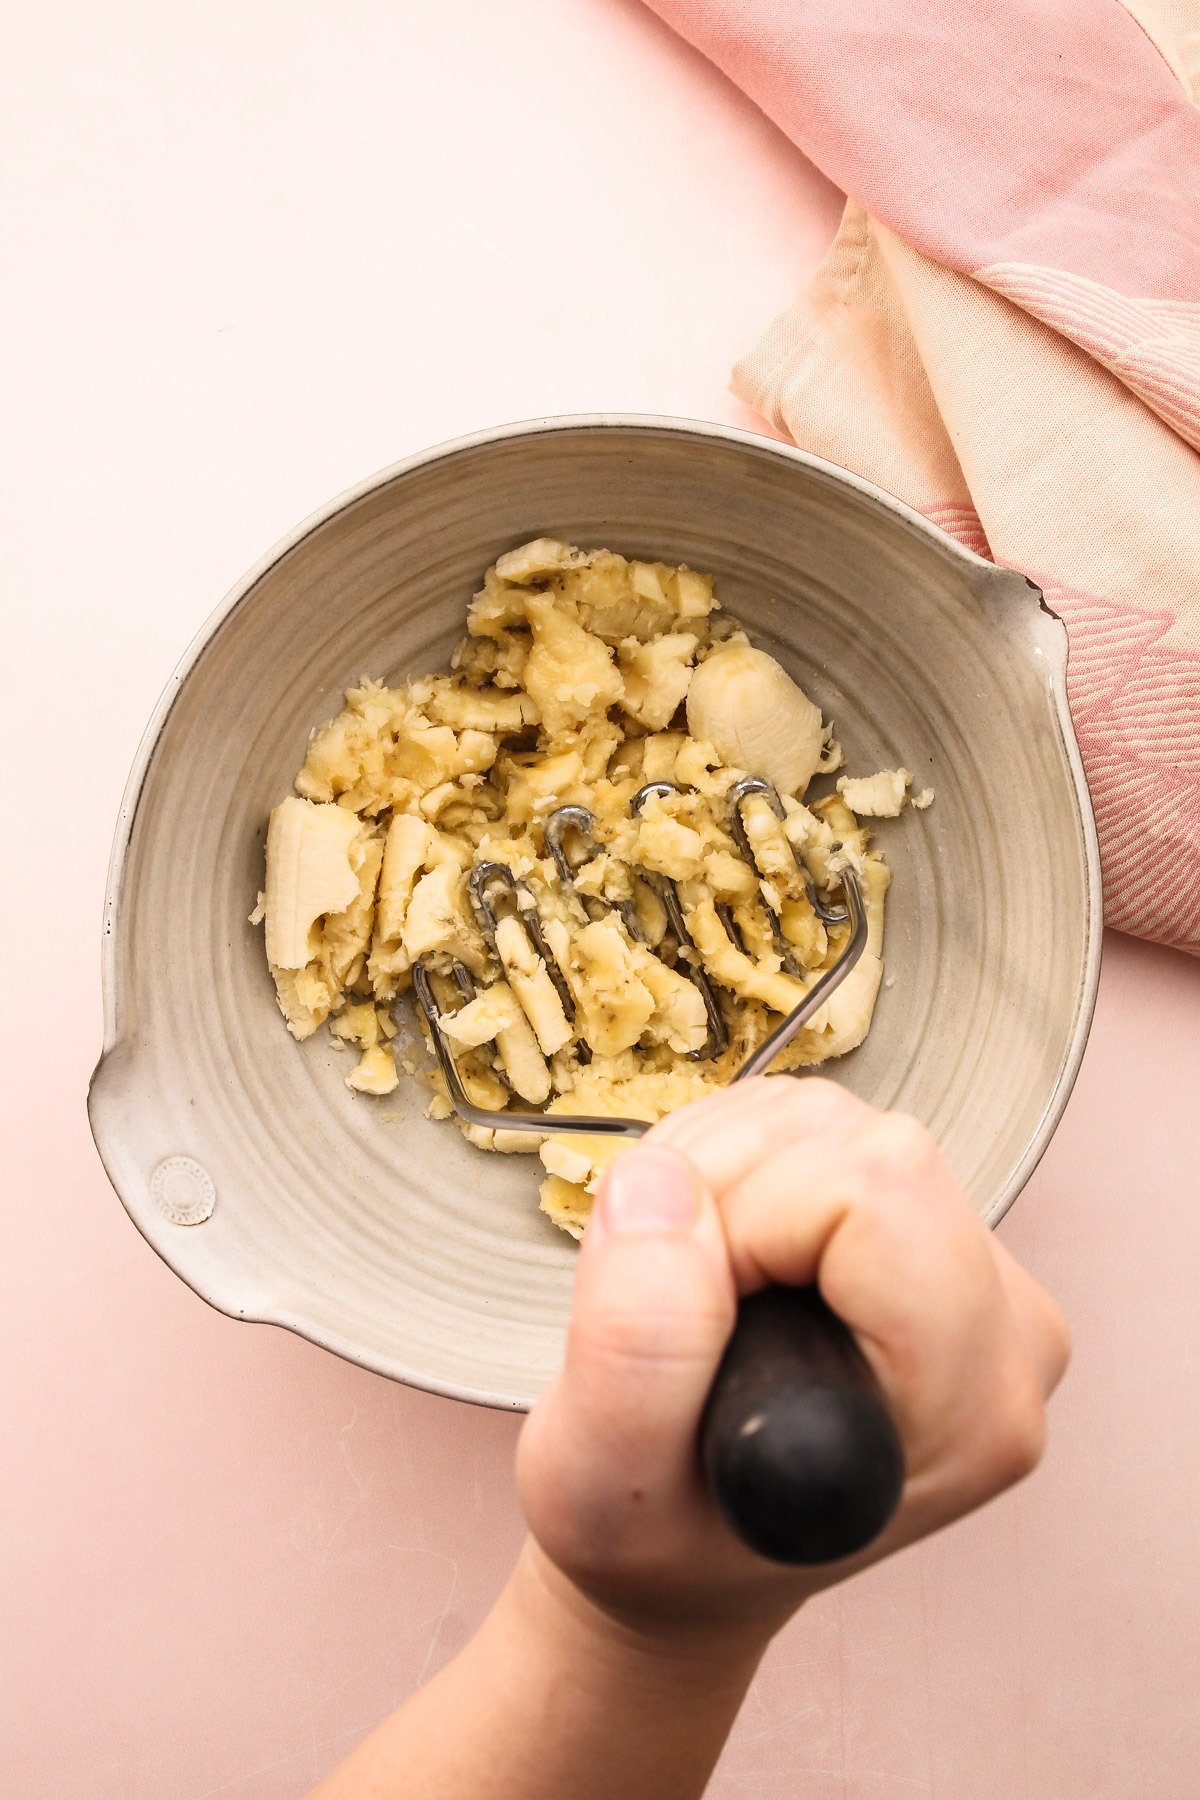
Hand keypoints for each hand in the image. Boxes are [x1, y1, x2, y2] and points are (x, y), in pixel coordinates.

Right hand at [517, 1075, 1068, 1651]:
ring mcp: (979, 1275)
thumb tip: (661, 1183)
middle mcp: (1004, 1337)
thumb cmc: (661, 1539)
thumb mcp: (604, 1482)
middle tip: (675, 1299)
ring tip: (686, 1283)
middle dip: (724, 1188)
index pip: (876, 1194)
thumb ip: (637, 1343)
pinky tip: (712, 1250)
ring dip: (718, 1170)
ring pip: (832, 1119)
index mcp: (964, 1407)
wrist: (684, 1553)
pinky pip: (819, 1123)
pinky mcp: (929, 1226)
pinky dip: (732, 1160)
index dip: (744, 1218)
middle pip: (861, 1143)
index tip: (695, 1307)